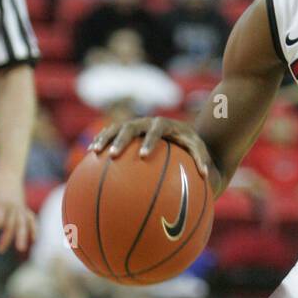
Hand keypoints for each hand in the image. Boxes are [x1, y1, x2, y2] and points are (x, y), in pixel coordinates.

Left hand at [0, 167, 36, 252]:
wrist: (9, 174)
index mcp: (2, 203)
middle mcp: (13, 207)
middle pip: (11, 225)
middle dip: (6, 238)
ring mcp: (21, 208)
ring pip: (23, 224)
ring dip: (22, 236)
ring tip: (21, 249)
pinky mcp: (24, 209)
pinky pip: (31, 219)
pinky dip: (34, 228)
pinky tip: (34, 239)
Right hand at [90, 117, 212, 180]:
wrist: (181, 135)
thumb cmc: (192, 145)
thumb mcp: (200, 151)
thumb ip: (202, 160)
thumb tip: (207, 175)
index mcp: (165, 124)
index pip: (157, 130)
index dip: (150, 141)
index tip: (144, 155)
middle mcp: (147, 122)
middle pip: (131, 127)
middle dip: (121, 140)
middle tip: (112, 155)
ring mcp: (135, 125)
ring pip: (116, 128)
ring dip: (104, 138)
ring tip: (94, 152)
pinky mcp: (126, 131)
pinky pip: (111, 135)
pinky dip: (101, 142)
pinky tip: (91, 156)